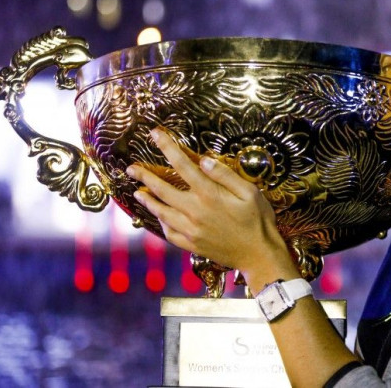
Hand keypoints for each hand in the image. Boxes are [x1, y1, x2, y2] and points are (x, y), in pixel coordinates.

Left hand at [126, 128, 295, 285]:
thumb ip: (225, 175)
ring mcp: (190, 230)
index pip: (182, 165)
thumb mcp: (250, 192)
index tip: (154, 134)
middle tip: (131, 169)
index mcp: (209, 195)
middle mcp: (195, 211)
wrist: (259, 255)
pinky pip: (169, 233)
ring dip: (147, 201)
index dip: (167, 147)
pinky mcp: (191, 245)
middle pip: (162, 190)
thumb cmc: (259, 220)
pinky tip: (160, 217)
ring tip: (137, 193)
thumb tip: (203, 161)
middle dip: (145, 176)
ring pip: (161, 212)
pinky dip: (161, 223)